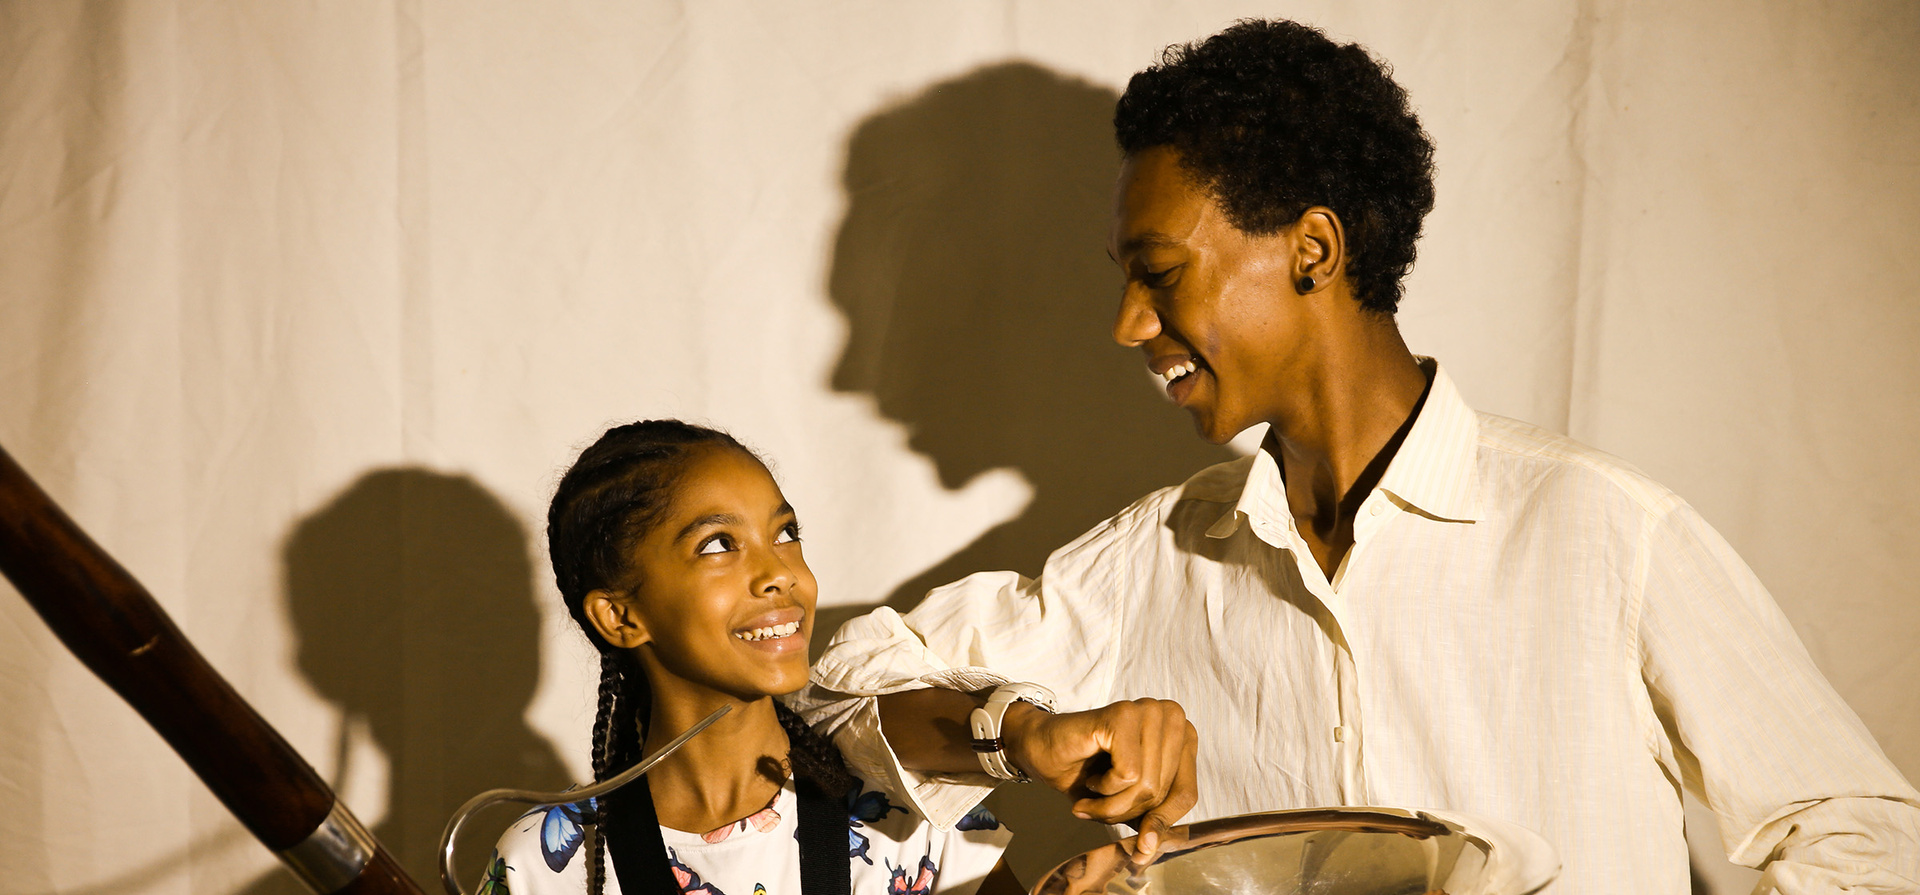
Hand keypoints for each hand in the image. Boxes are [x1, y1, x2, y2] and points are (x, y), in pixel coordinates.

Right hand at [1002, 697, 1197, 862]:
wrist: (1041, 749)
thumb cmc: (1087, 769)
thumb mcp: (1129, 800)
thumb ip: (1150, 820)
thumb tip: (1152, 849)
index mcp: (1183, 734)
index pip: (1186, 795)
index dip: (1161, 823)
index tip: (1143, 846)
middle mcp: (1171, 715)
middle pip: (1163, 792)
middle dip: (1127, 811)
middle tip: (1098, 808)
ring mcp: (1148, 711)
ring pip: (1146, 786)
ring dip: (1112, 804)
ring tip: (1092, 793)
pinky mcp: (1123, 715)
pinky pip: (1128, 774)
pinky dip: (1104, 787)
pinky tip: (1091, 777)